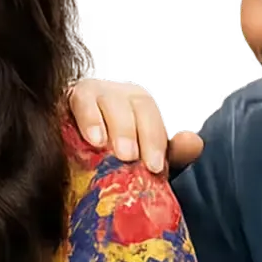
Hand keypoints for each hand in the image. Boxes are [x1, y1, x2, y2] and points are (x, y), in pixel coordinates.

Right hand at [65, 77, 204, 175]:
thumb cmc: (109, 157)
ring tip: (108, 149)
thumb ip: (168, 152)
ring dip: (112, 125)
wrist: (66, 158)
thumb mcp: (140, 157)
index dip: (155, 139)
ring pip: (108, 99)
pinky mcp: (68, 99)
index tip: (155, 167)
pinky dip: (88, 118)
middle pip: (135, 103)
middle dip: (136, 132)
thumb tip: (195, 143)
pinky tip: (92, 139)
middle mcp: (118, 94)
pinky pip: (79, 101)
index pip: (151, 115)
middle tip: (130, 158)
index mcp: (138, 105)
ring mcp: (92, 94)